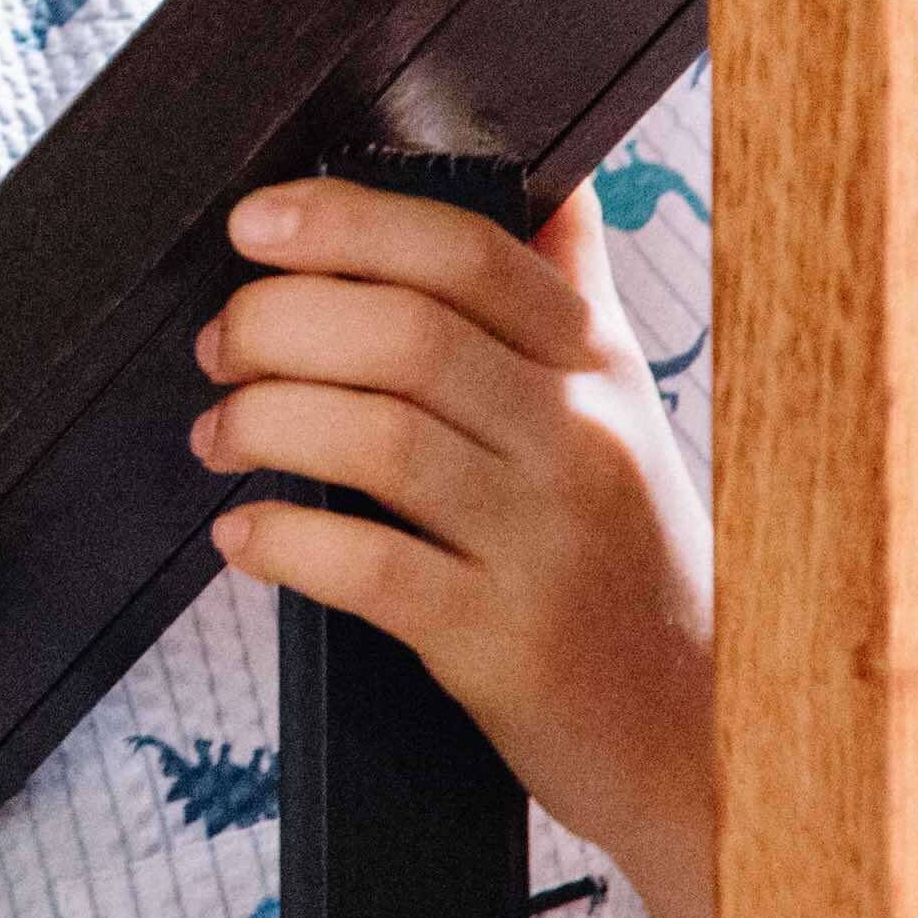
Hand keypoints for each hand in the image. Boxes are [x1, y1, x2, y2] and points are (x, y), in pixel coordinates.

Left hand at [189, 175, 716, 917]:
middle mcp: (579, 442)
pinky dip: (286, 541)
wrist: (700, 733)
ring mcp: (546, 545)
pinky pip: (373, 570)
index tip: (255, 224)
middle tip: (218, 346)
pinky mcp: (505, 644)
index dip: (348, 223)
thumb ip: (570, 299)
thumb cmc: (630, 562)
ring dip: (265, 422)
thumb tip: (541, 184)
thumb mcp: (621, 413)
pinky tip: (243, 534)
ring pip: (381, 438)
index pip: (470, 255)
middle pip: (407, 335)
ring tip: (217, 434)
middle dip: (278, 322)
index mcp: (597, 368)